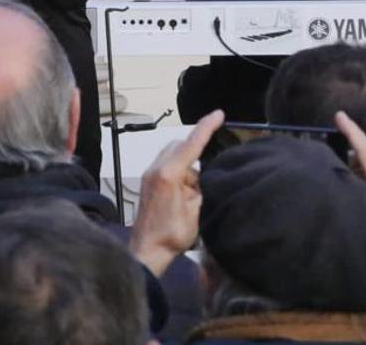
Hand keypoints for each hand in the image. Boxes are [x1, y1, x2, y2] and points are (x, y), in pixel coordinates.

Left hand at [130, 109, 224, 276]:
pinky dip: (178, 171)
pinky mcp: (148, 181)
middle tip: (205, 178)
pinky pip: (166, 164)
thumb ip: (200, 187)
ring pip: (173, 155)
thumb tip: (200, 177)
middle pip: (180, 146)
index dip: (206, 127)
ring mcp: (149, 173)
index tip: (218, 114)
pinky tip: (184, 192)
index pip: (191, 144)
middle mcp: (156, 168)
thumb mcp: (196, 210)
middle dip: (196, 152)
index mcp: (169, 173)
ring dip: (187, 165)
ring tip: (193, 192)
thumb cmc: (172, 235)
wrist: (147, 250)